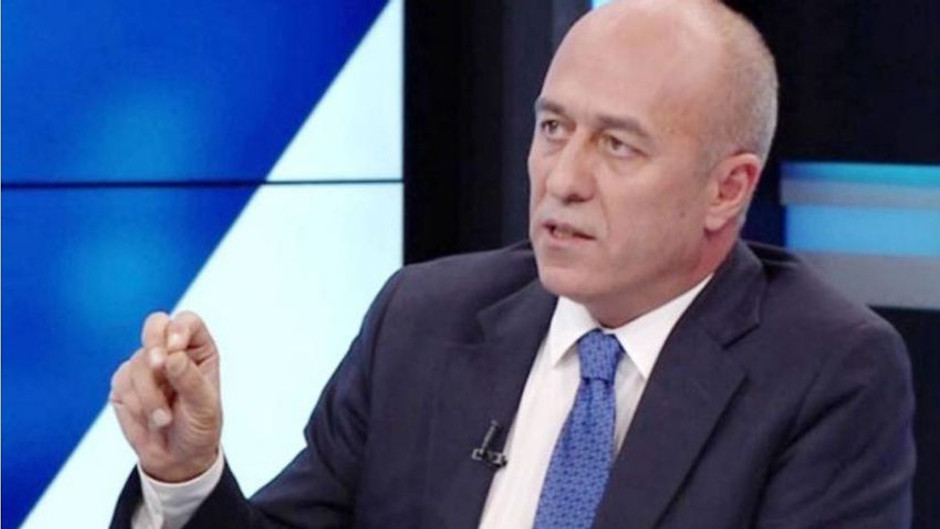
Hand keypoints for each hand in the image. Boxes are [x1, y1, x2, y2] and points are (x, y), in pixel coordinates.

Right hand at [110, 310, 221, 482]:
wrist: (178, 458)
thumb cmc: (199, 427)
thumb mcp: (204, 406)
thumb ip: (190, 379)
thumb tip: (172, 356)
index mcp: (197, 350)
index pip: (187, 322)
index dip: (178, 329)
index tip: (175, 349)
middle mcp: (171, 351)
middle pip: (155, 325)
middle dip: (154, 346)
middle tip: (159, 367)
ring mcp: (146, 366)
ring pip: (137, 361)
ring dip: (149, 393)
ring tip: (164, 418)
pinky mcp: (124, 383)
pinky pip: (122, 381)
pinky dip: (136, 403)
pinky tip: (150, 418)